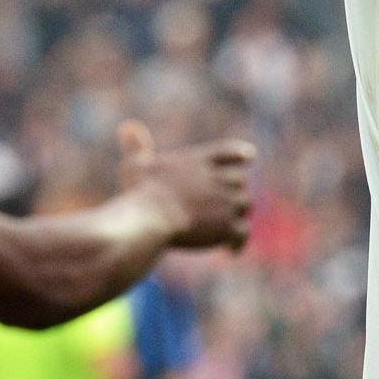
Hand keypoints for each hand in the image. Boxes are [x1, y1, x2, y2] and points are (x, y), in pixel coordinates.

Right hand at [118, 121, 254, 250]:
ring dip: (238, 215)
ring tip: (227, 228)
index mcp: (198, 161)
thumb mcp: (135, 166)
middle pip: (240, 181)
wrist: (151, 219)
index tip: (249, 156)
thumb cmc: (139, 193)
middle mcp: (218, 178)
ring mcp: (226, 202)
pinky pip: (242, 233)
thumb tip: (128, 127)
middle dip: (235, 191)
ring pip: (245, 205)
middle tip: (228, 204)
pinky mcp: (227, 227)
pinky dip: (238, 242)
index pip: (228, 152)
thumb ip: (137, 147)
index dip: (239, 155)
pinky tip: (230, 251)